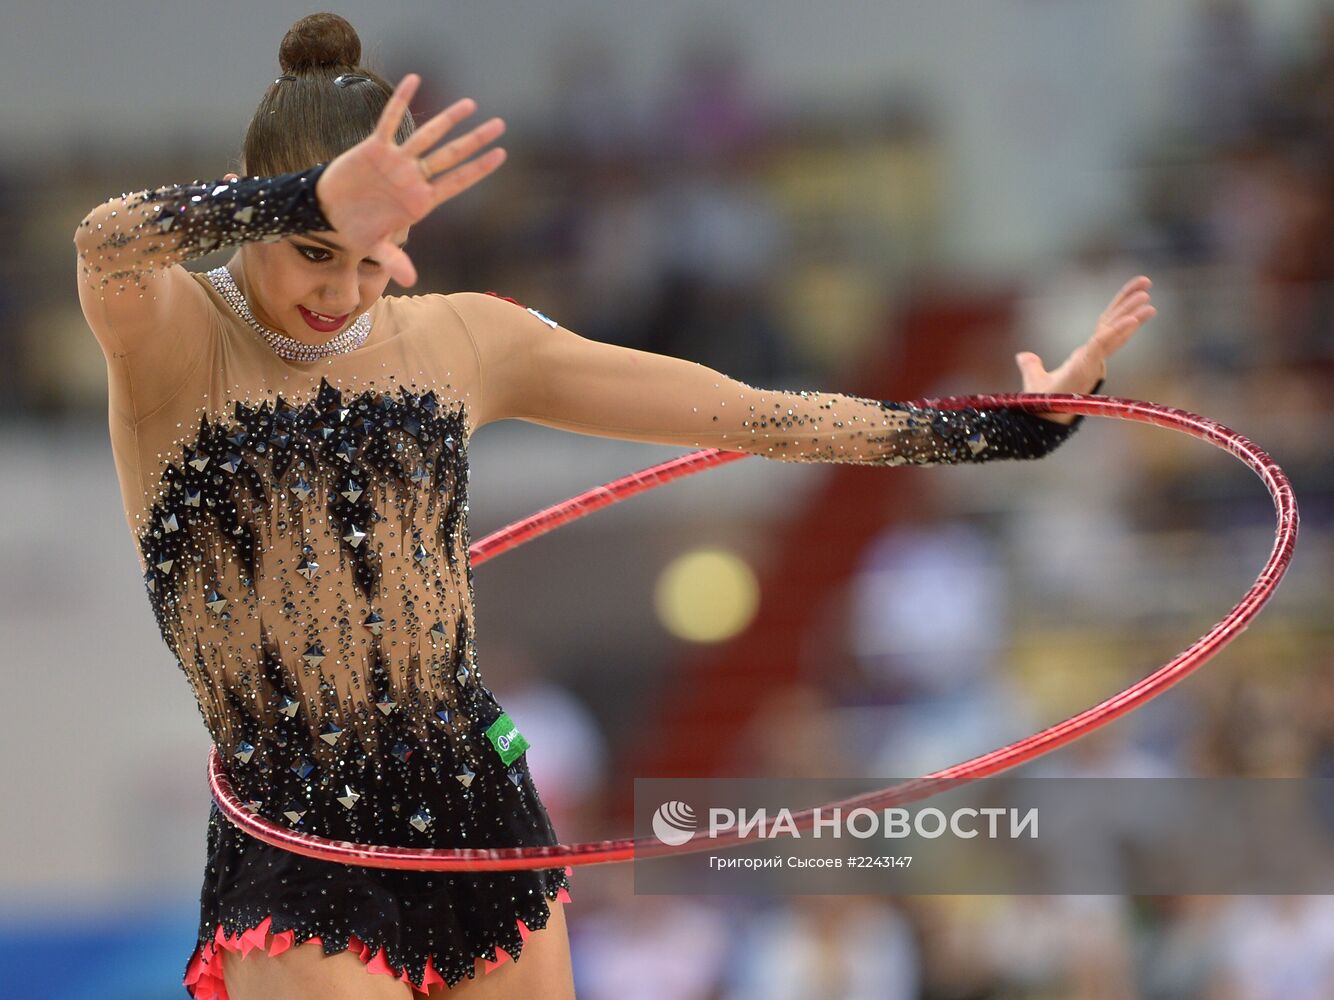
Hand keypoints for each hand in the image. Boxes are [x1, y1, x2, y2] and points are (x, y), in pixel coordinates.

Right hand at [314, 74, 506, 286]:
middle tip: (500, 125)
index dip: (478, 168)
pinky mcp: (375, 147)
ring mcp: (397, 161)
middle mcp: (414, 177)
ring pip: (427, 136)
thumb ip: (394, 260)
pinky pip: (390, 120)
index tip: (501, 154)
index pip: (456, 181)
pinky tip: (415, 80)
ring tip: (471, 104)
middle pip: (450, 155)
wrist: (329, 213)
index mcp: (421, 201)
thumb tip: (410, 281)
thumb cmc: (357, 230)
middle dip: (474, 140)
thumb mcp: (376, 247)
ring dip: (448, 119)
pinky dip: (401, 101)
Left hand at [1014, 276, 1156, 423]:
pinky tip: (1133, 319)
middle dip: (1130, 302)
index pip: (1105, 325)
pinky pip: (1103, 345)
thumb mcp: (1036, 378)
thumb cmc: (1042, 404)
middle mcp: (1092, 357)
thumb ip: (1033, 366)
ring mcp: (1091, 362)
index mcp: (1085, 356)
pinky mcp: (1085, 367)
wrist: (1037, 419)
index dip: (1119, 307)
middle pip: (1113, 323)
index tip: (1135, 291)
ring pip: (1114, 333)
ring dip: (1132, 316)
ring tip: (1150, 302)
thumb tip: (1023, 356)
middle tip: (1147, 281)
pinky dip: (1118, 332)